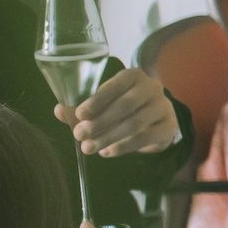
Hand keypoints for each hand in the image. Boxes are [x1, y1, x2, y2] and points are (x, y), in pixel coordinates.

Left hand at [63, 66, 181, 157]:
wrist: (156, 121)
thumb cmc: (124, 109)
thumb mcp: (104, 105)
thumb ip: (83, 109)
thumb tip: (58, 111)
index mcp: (133, 76)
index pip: (115, 85)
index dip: (97, 101)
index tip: (79, 115)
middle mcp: (152, 87)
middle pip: (125, 105)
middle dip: (99, 122)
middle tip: (79, 136)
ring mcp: (164, 106)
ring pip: (134, 123)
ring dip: (108, 137)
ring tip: (89, 148)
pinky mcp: (169, 126)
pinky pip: (145, 138)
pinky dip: (123, 147)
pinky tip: (107, 152)